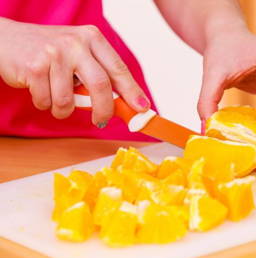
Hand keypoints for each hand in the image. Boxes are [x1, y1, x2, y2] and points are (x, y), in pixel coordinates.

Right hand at [0, 18, 149, 126]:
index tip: (143, 109)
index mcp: (93, 38)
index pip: (119, 69)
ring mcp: (54, 53)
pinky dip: (44, 103)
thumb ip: (100, 75)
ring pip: (69, 101)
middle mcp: (76, 43)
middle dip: (104, 110)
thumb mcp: (80, 56)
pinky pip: (47, 102)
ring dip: (63, 109)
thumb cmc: (50, 53)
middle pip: (101, 85)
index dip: (133, 92)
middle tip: (101, 122)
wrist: (6, 40)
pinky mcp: (34, 67)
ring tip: (56, 97)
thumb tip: (127, 105)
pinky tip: (39, 89)